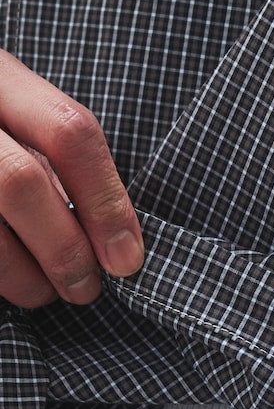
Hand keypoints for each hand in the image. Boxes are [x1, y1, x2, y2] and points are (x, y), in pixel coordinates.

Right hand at [0, 49, 142, 307]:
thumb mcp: (19, 117)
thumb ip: (59, 163)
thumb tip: (114, 242)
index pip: (69, 132)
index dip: (106, 203)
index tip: (127, 258)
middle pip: (19, 181)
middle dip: (64, 249)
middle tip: (85, 287)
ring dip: (24, 275)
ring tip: (45, 291)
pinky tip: (9, 280)